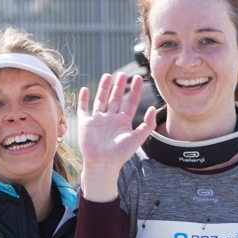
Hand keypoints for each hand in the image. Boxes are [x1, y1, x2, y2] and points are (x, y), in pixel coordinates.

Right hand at [77, 73, 156, 200]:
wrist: (102, 163)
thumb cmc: (120, 154)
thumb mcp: (137, 138)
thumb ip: (147, 124)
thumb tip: (154, 108)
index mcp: (123, 122)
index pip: (131, 102)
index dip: (135, 91)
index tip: (139, 78)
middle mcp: (111, 119)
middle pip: (116, 98)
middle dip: (120, 86)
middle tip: (123, 73)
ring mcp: (97, 120)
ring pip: (101, 100)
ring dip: (104, 88)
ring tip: (108, 75)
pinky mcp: (85, 123)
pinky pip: (84, 108)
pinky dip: (84, 99)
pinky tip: (86, 89)